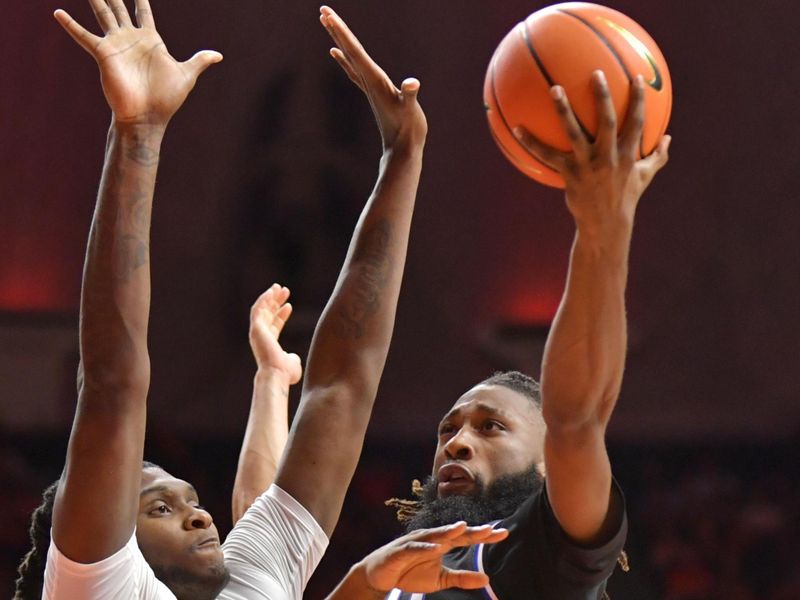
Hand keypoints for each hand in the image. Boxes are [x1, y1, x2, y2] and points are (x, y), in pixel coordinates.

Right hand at [54, 0, 221, 125]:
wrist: (148, 116)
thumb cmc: (166, 98)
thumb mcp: (187, 75)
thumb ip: (199, 61)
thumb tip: (219, 55)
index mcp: (150, 40)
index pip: (143, 13)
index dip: (140, 0)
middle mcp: (131, 39)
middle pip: (119, 8)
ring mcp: (116, 45)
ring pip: (102, 14)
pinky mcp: (104, 54)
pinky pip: (84, 36)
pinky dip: (71, 25)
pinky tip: (57, 13)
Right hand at [250, 284, 301, 384]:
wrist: (276, 374)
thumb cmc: (285, 372)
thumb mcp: (292, 362)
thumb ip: (291, 357)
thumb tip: (292, 357)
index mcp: (269, 343)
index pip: (274, 325)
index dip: (281, 314)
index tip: (289, 305)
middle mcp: (261, 336)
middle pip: (268, 314)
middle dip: (276, 302)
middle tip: (285, 290)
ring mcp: (257, 331)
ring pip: (262, 309)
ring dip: (270, 297)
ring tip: (278, 287)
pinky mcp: (255, 328)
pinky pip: (257, 310)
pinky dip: (263, 300)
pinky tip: (271, 292)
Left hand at [320, 6, 426, 151]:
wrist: (401, 151)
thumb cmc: (408, 130)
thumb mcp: (411, 111)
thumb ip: (410, 96)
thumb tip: (411, 84)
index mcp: (374, 80)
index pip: (355, 51)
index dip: (342, 31)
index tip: (328, 15)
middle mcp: (368, 81)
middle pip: (348, 49)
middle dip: (336, 29)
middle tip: (323, 10)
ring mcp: (369, 87)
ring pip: (349, 57)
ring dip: (339, 39)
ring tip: (328, 23)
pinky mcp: (373, 93)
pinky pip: (354, 70)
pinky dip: (345, 58)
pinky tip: (336, 52)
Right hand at [358, 522, 508, 593]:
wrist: (379, 575)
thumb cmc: (410, 572)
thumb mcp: (440, 579)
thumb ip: (462, 578)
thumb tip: (487, 579)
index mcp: (442, 543)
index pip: (466, 538)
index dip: (484, 536)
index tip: (504, 533)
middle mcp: (431, 538)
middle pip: (454, 533)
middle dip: (471, 531)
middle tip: (490, 530)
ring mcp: (416, 542)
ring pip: (435, 535)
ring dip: (448, 531)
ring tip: (463, 528)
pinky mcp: (402, 550)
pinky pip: (415, 547)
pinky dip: (425, 547)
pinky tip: (436, 548)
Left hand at [514, 72, 669, 237]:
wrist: (606, 225)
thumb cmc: (626, 198)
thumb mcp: (645, 177)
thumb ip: (657, 156)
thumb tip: (668, 137)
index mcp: (628, 154)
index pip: (637, 122)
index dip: (639, 99)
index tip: (638, 78)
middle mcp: (609, 157)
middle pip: (607, 121)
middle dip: (603, 96)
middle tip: (595, 73)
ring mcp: (588, 165)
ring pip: (574, 133)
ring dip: (564, 110)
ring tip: (554, 89)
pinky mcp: (569, 174)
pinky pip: (547, 155)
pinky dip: (531, 142)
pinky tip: (516, 128)